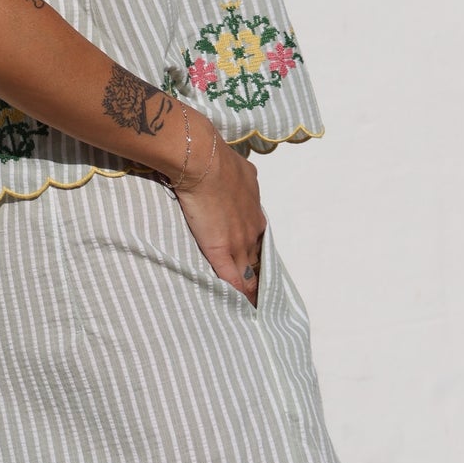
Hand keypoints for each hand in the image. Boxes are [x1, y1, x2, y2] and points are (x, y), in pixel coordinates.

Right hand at [174, 121, 266, 305]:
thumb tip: (234, 169)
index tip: (256, 256)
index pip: (258, 232)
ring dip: (253, 283)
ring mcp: (240, 239)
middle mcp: (253, 223)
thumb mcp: (234, 165)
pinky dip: (240, 292)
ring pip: (250, 268)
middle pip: (258, 253)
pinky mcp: (223, 250)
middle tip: (260, 285)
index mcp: (253, 203)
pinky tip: (244, 304)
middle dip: (259, 268)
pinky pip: (234, 278)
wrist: (202, 161)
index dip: (256, 245)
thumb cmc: (211, 158)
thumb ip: (236, 174)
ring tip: (255, 300)